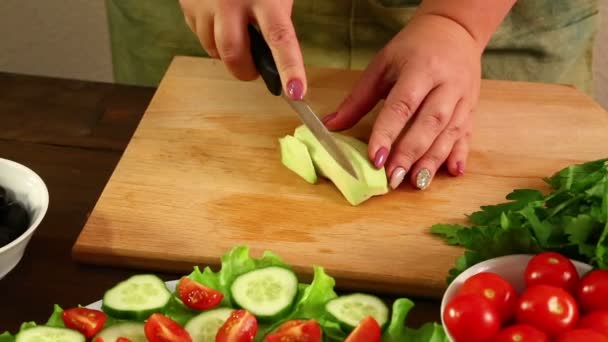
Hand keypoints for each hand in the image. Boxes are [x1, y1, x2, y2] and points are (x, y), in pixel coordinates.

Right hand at [178, 0, 306, 99]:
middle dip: (244, 71)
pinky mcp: (187, 5)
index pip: (280, 38)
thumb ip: (276, 18)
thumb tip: (273, 55)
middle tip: (254, 70)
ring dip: (226, 52)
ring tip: (235, 31)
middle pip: (233, 55)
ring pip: (213, 49)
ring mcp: (205, 4)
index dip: (289, 68)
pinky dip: (210, 35)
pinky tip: (218, 17)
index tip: (296, 92)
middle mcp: (231, 2)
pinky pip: (199, 34)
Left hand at [322, 14, 480, 189]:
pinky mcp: (472, 108)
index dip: (388, 134)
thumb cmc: (413, 48)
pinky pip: (468, 134)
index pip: (402, 105)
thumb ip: (358, 99)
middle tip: (393, 179)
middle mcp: (446, 84)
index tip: (375, 159)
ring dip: (432, 161)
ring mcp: (463, 97)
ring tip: (416, 183)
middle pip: (428, 123)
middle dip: (409, 154)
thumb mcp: (382, 66)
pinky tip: (453, 172)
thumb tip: (330, 126)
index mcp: (421, 69)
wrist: (455, 30)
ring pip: (449, 133)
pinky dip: (460, 154)